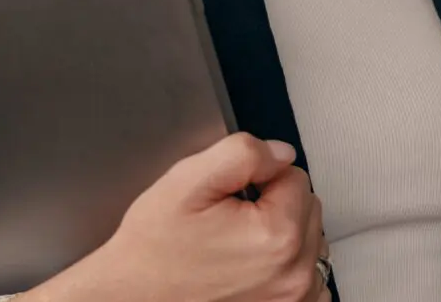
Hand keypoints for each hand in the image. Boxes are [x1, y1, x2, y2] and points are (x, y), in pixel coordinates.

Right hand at [21, 132, 329, 301]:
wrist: (130, 295)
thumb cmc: (153, 249)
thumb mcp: (187, 180)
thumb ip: (243, 153)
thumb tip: (281, 153)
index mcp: (277, 234)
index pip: (295, 175)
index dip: (258, 178)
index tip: (230, 197)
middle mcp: (292, 272)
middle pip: (307, 206)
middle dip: (274, 203)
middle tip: (229, 219)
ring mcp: (292, 298)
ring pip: (309, 238)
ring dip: (284, 234)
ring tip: (239, 244)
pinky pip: (309, 276)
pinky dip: (289, 267)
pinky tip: (257, 266)